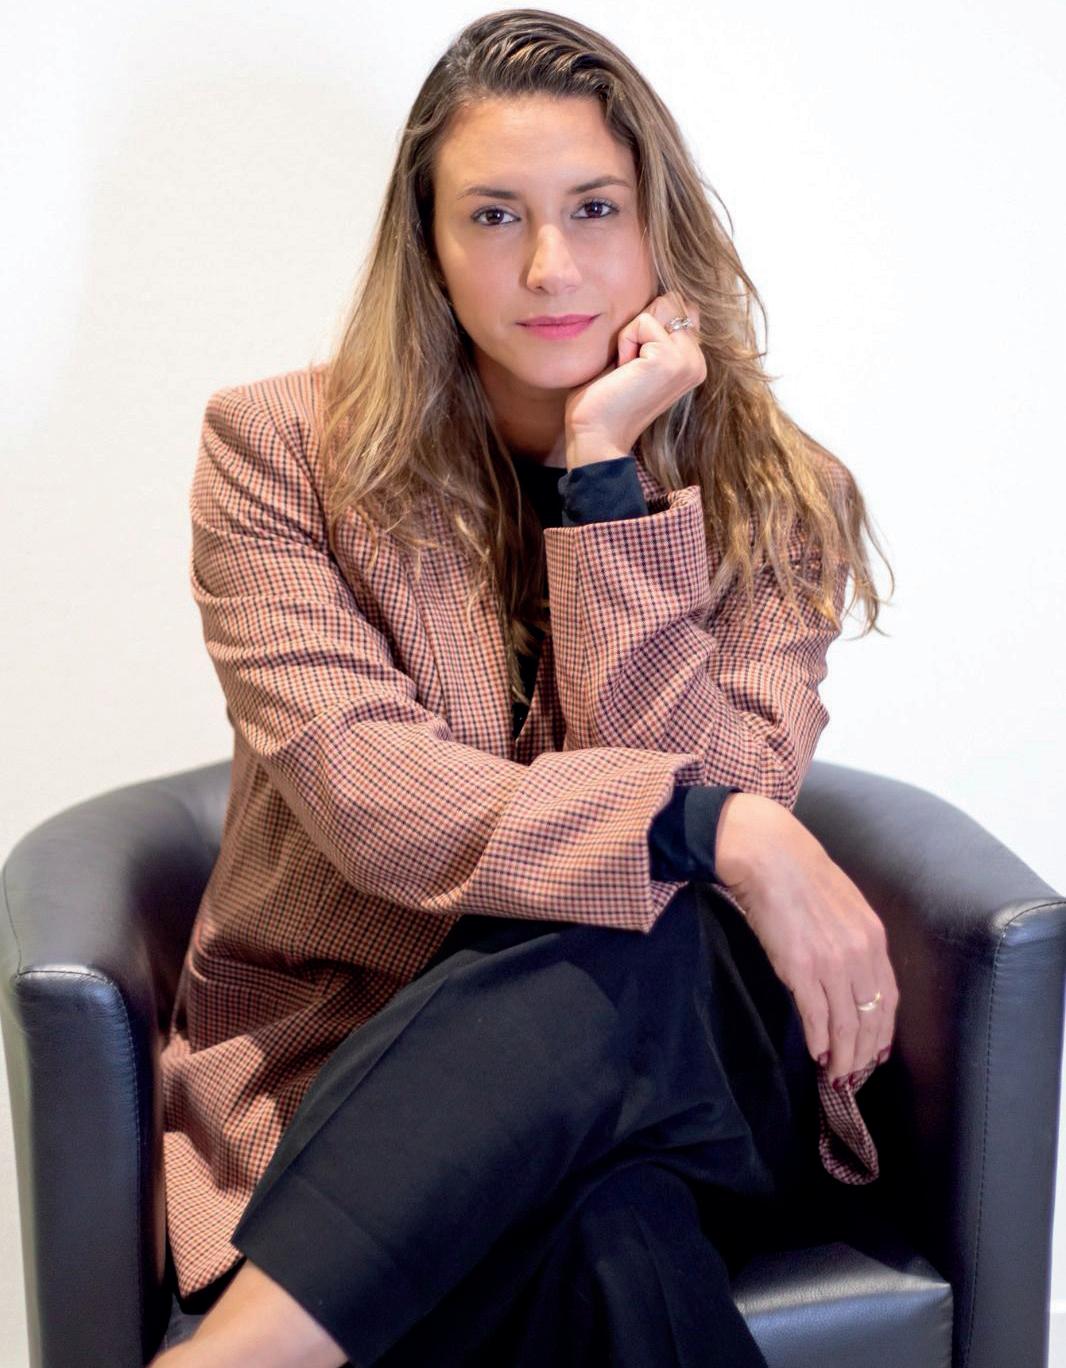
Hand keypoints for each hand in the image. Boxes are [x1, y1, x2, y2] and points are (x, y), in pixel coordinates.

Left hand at [563, 290, 706, 469]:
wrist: (596, 435)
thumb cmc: (606, 399)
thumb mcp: (637, 356)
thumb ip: (656, 331)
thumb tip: (668, 297)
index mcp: (693, 362)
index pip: (680, 308)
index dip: (648, 324)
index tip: (634, 364)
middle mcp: (698, 362)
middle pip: (672, 301)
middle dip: (642, 324)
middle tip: (629, 365)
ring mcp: (689, 360)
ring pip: (660, 306)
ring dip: (633, 332)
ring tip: (627, 368)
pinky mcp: (671, 358)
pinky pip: (642, 321)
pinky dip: (625, 341)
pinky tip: (624, 371)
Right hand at [714, 792, 898, 1084]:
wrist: (768, 854)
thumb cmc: (799, 873)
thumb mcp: (843, 904)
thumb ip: (853, 937)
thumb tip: (851, 971)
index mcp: (873, 937)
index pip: (888, 999)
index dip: (882, 1032)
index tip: (874, 1052)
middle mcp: (859, 953)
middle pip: (871, 1019)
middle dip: (864, 1053)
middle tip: (853, 1074)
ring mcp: (831, 962)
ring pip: (846, 1025)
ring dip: (842, 1056)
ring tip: (834, 1074)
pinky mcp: (801, 967)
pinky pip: (816, 1017)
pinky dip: (818, 1041)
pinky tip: (816, 1054)